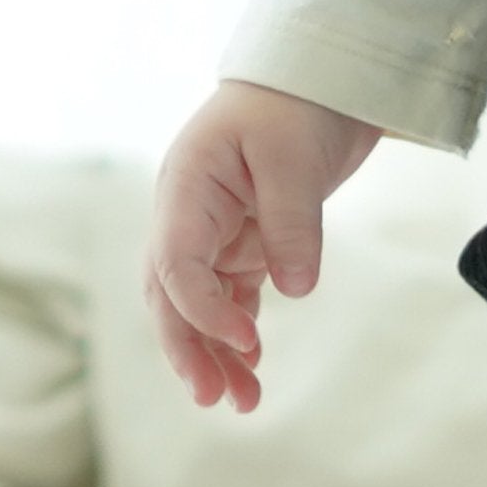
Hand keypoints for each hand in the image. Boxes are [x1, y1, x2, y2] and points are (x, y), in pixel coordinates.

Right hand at [141, 81, 382, 412]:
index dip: (202, 309)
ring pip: (198, 306)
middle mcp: (188, 215)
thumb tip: (294, 289)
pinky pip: (230, 299)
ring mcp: (212, 233)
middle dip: (190, 349)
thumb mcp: (296, 158)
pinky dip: (238, 335)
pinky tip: (253, 367)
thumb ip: (292, 223)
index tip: (247, 341)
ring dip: (215, 354)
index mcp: (186, 188)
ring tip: (243, 403)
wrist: (314, 83)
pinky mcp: (242, 245)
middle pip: (171, 295)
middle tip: (215, 399)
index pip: (176, 262)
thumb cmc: (297, 107)